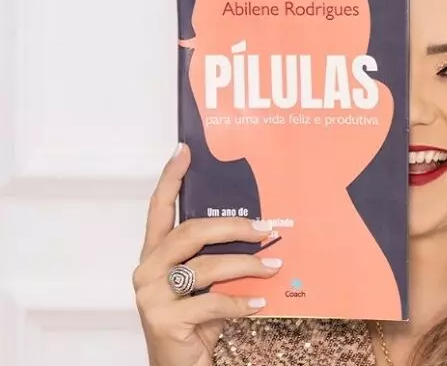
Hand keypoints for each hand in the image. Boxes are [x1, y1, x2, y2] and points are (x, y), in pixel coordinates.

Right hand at [132, 143, 282, 365]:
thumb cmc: (196, 321)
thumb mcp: (208, 284)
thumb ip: (219, 258)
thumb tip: (260, 232)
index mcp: (155, 255)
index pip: (159, 209)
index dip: (170, 178)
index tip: (184, 151)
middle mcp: (147, 270)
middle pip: (190, 232)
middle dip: (233, 227)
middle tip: (266, 230)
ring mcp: (151, 295)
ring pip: (206, 267)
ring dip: (247, 265)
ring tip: (273, 266)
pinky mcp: (164, 320)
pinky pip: (213, 302)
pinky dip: (241, 302)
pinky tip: (260, 302)